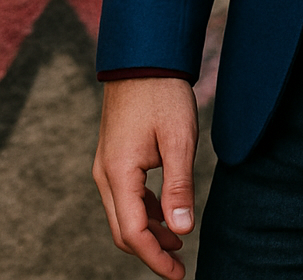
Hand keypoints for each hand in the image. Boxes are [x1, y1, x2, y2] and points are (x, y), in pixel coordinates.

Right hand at [93, 77, 198, 279]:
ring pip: (124, 214)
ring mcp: (107, 165)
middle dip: (150, 251)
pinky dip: (145, 211)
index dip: (155, 259)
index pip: (133, 233)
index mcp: (118, 174)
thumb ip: (179, 187)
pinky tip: (166, 212)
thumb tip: (182, 231)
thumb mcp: (178, 140)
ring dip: (149, 231)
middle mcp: (105, 174)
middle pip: (123, 229)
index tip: (179, 274)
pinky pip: (126, 195)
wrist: (144, 59)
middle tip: (179, 264)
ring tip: (179, 240)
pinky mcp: (115, 156)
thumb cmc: (163, 95)